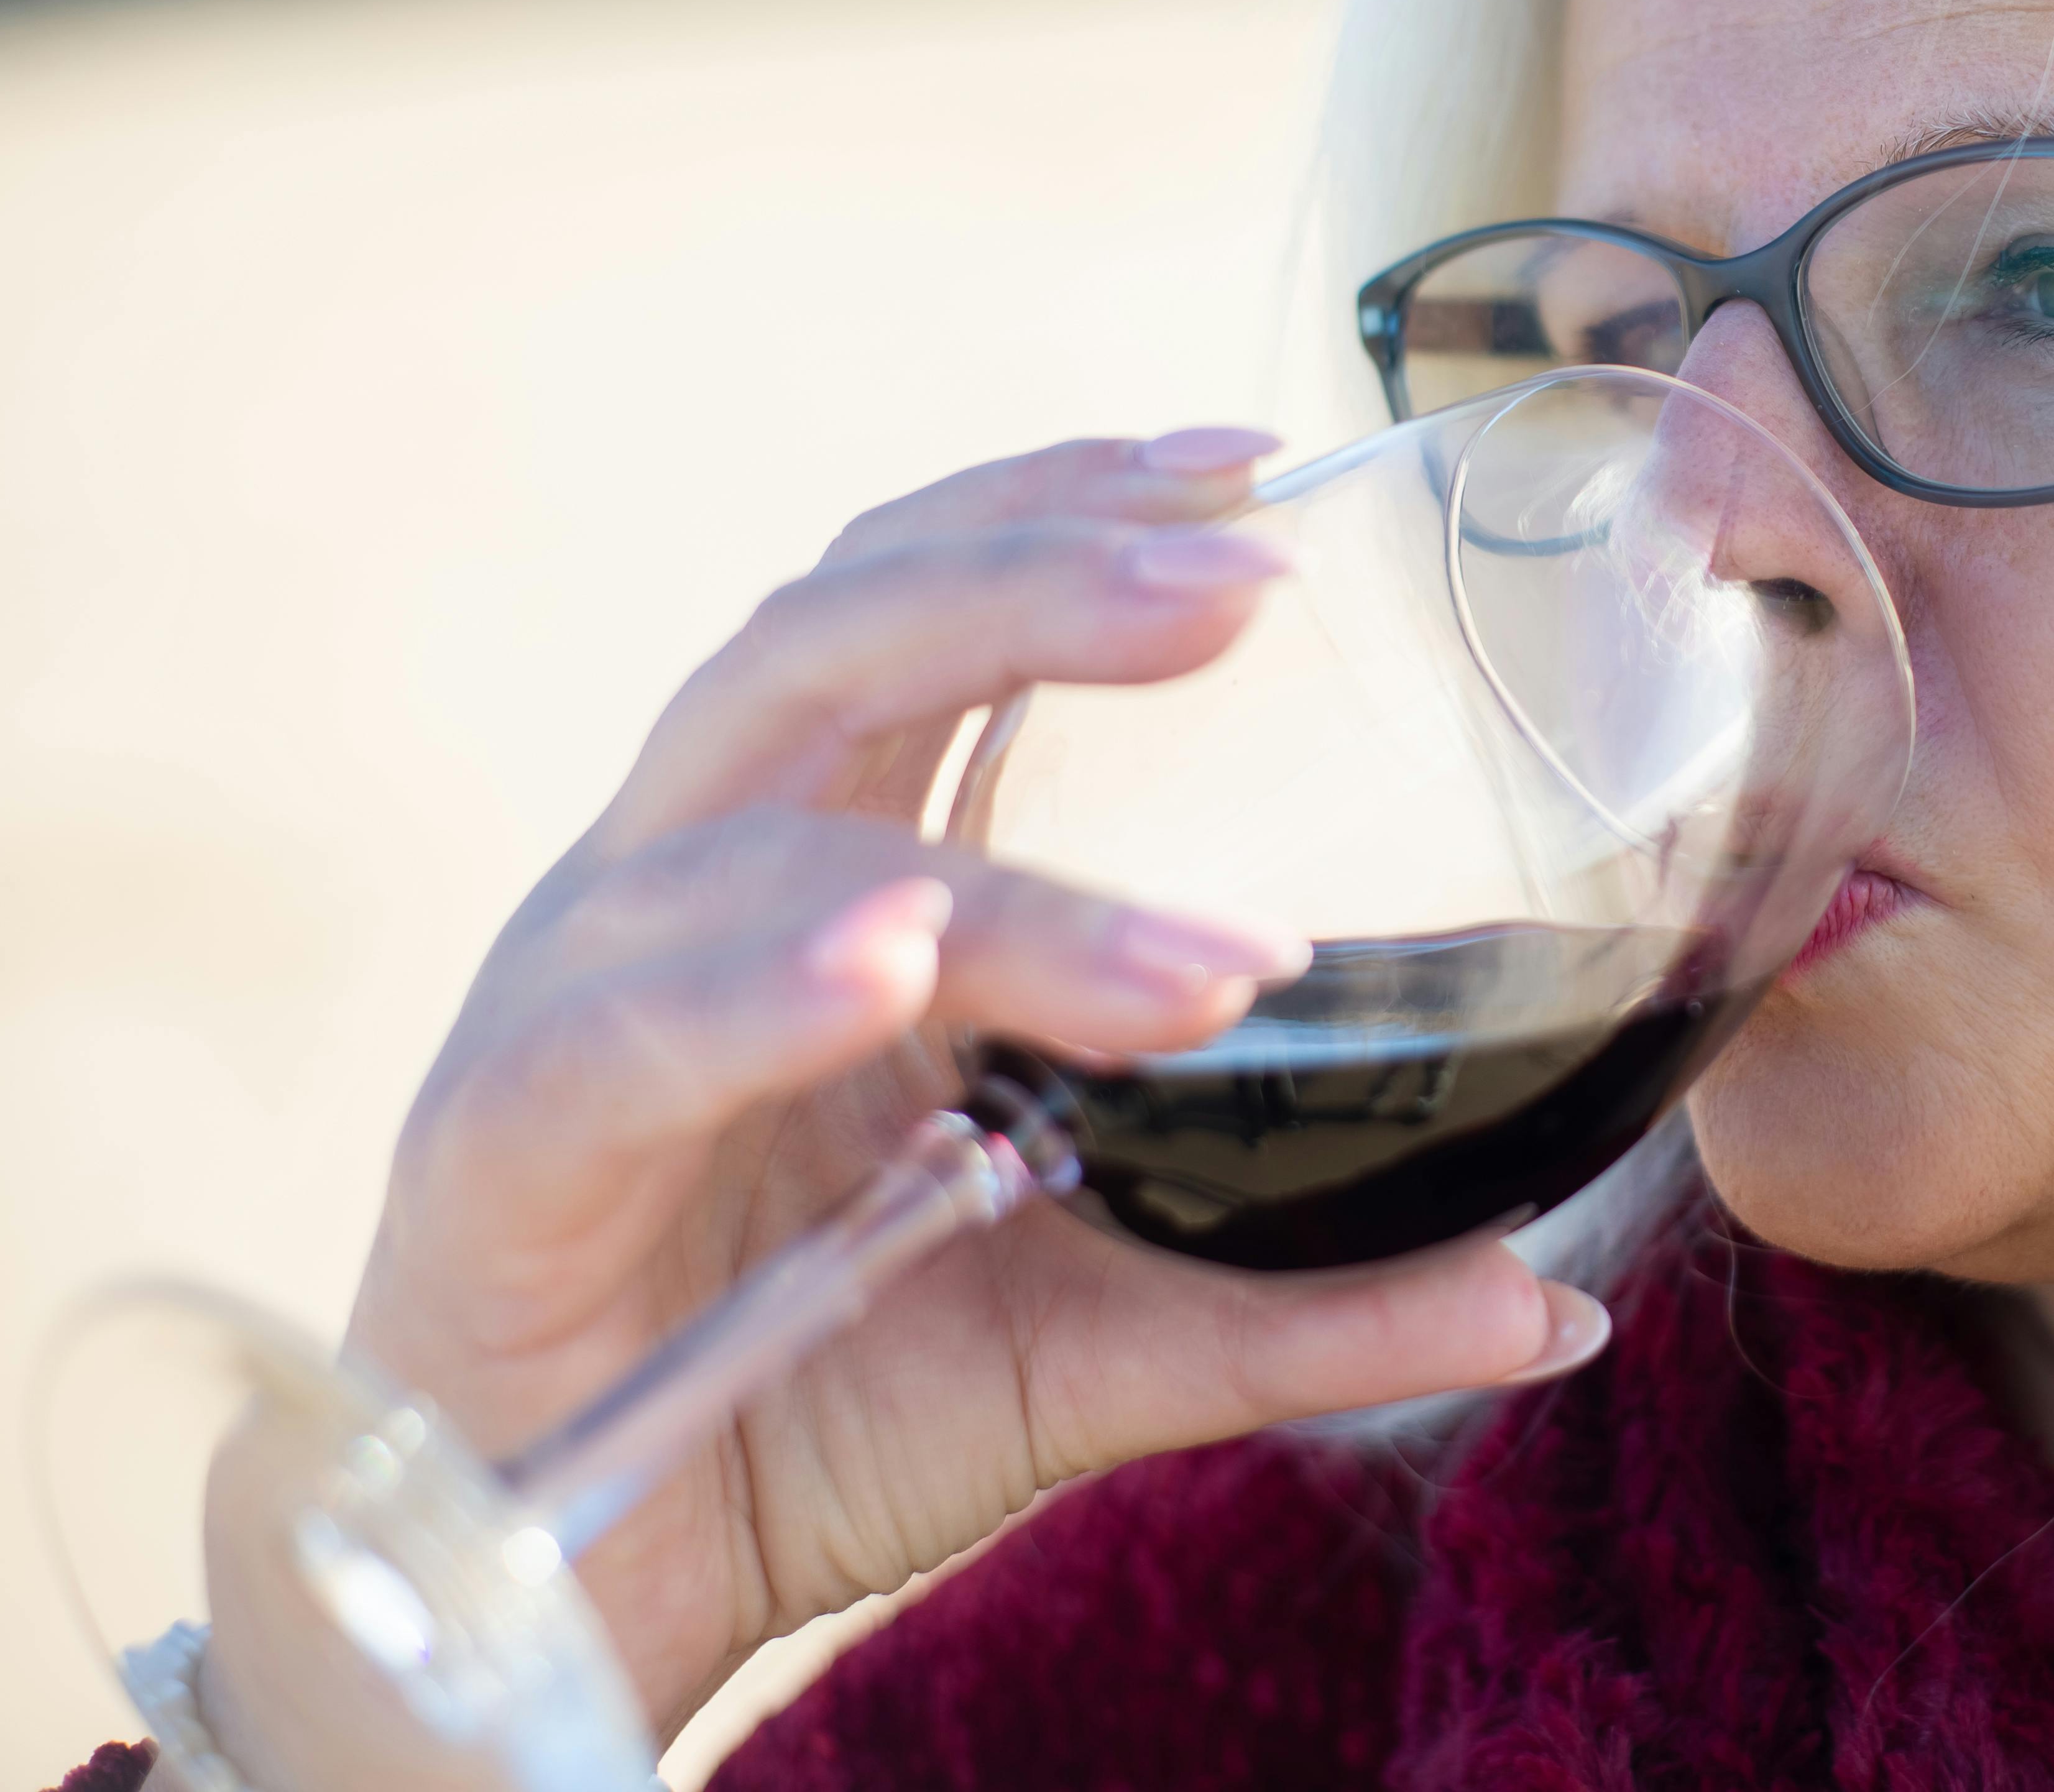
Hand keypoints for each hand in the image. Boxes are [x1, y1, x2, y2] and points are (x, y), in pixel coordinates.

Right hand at [304, 431, 1602, 1744]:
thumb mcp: (1105, 1338)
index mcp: (815, 863)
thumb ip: (1311, 1303)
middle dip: (1038, 583)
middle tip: (1246, 587)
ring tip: (1201, 959)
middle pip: (835, 641)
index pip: (921, 601)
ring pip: (768, 840)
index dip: (1066, 507)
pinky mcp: (501, 1152)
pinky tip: (888, 971)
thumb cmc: (818, 1395)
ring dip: (1002, 886)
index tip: (1255, 465)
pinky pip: (620, 1038)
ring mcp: (577, 999)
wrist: (582, 1587)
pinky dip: (754, 994)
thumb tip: (1552, 1301)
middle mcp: (688, 883)